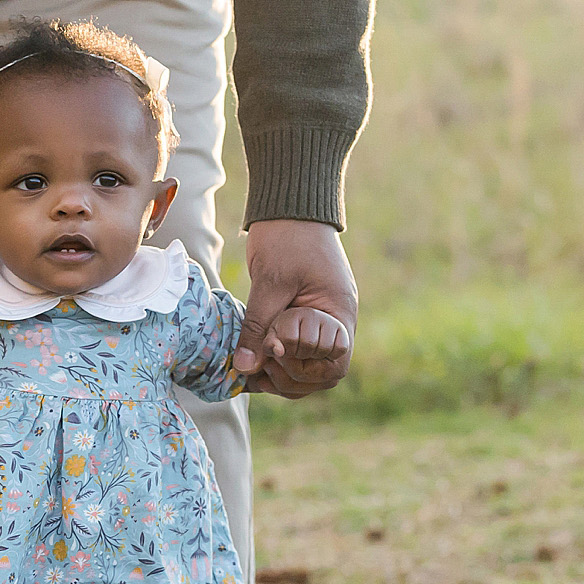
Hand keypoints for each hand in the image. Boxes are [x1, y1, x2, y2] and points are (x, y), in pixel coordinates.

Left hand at [234, 220, 357, 397]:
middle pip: (320, 375)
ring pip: (306, 369)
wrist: (289, 206)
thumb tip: (245, 368)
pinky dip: (274, 362)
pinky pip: (295, 353)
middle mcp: (334, 324)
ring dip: (280, 375)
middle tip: (258, 363)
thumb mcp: (270, 283)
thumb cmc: (286, 238)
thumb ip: (258, 326)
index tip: (274, 352)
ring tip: (250, 369)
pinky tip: (249, 364)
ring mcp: (319, 323)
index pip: (334, 366)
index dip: (304, 369)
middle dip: (289, 377)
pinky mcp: (302, 320)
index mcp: (338, 315)